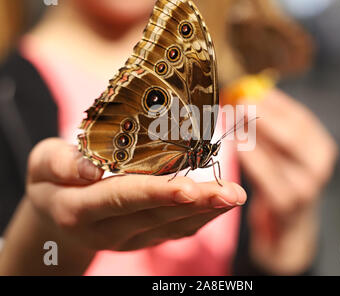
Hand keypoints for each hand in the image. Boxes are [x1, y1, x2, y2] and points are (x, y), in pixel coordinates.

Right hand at [0, 138, 245, 274]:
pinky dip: (202, 218)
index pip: (122, 199)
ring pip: (172, 226)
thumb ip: (61, 164)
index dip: (156, 193)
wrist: (58, 217)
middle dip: (197, 203)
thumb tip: (92, 166)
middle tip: (231, 192)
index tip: (189, 187)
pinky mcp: (145, 238)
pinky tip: (222, 203)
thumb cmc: (53, 183)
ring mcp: (130, 238)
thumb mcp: (41, 165)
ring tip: (235, 195)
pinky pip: (177, 232)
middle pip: (157, 215)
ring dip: (207, 211)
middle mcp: (109, 230)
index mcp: (81, 210)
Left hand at [238, 89, 336, 274]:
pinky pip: (266, 176)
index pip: (300, 118)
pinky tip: (236, 146)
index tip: (252, 88)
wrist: (287, 228)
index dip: (275, 102)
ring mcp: (305, 187)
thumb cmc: (281, 181)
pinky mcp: (286, 205)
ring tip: (233, 119)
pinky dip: (251, 159)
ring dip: (253, 134)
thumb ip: (270, 128)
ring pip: (278, 154)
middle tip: (240, 101)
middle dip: (264, 115)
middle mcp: (319, 165)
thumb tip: (247, 94)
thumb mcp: (282, 153)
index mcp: (320, 147)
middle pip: (293, 134)